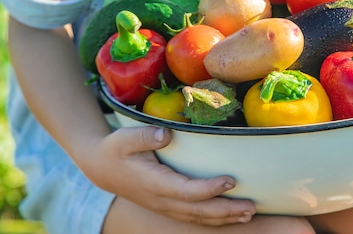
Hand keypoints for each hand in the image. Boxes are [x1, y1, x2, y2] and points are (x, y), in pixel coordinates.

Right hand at [77, 126, 255, 225]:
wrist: (101, 168)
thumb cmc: (115, 149)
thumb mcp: (124, 138)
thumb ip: (145, 136)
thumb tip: (166, 134)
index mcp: (154, 183)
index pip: (186, 191)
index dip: (209, 188)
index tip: (231, 180)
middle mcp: (162, 200)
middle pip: (198, 211)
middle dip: (226, 210)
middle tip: (251, 206)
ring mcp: (165, 206)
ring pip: (198, 218)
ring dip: (225, 217)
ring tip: (248, 214)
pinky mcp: (168, 206)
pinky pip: (194, 217)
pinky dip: (215, 219)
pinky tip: (232, 216)